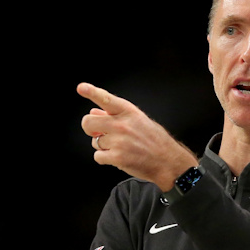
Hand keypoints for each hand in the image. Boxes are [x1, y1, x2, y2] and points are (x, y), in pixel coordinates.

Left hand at [78, 82, 196, 188]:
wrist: (168, 161)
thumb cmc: (154, 140)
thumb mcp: (138, 121)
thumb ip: (115, 115)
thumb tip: (94, 112)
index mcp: (129, 112)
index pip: (106, 99)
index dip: (92, 92)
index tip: (81, 87)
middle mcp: (123, 124)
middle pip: (88, 122)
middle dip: (91, 129)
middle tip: (99, 133)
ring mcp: (119, 141)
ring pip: (94, 142)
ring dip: (103, 146)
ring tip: (120, 148)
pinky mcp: (117, 157)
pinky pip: (98, 156)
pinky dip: (105, 159)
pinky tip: (119, 157)